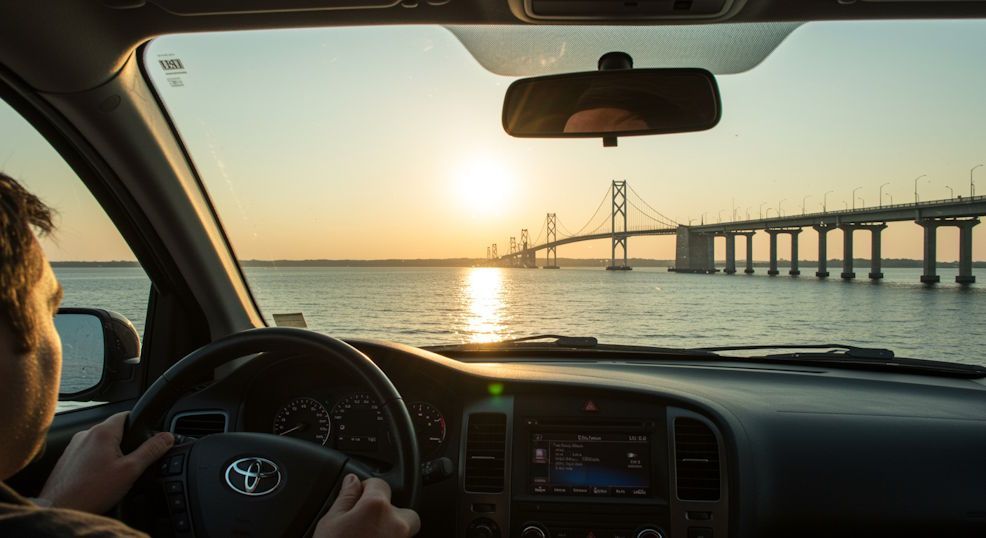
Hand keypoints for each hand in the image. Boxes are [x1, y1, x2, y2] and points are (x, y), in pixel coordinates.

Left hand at [38, 411, 173, 513]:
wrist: (60, 508)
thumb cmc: (92, 491)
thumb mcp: (131, 470)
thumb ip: (151, 451)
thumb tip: (167, 437)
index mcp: (103, 432)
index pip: (126, 414)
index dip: (140, 423)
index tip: (147, 435)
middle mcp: (85, 435)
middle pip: (114, 430)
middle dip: (126, 444)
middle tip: (132, 463)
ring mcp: (73, 447)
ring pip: (100, 444)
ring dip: (110, 454)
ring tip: (114, 476)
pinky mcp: (66, 460)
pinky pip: (88, 455)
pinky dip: (96, 463)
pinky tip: (99, 481)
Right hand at [314, 474, 419, 536]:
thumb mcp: (330, 523)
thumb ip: (345, 498)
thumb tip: (352, 481)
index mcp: (376, 507)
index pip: (380, 483)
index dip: (366, 488)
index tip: (358, 496)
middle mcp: (396, 523)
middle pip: (403, 508)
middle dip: (388, 512)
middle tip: (366, 522)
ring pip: (405, 529)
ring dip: (391, 530)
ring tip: (368, 537)